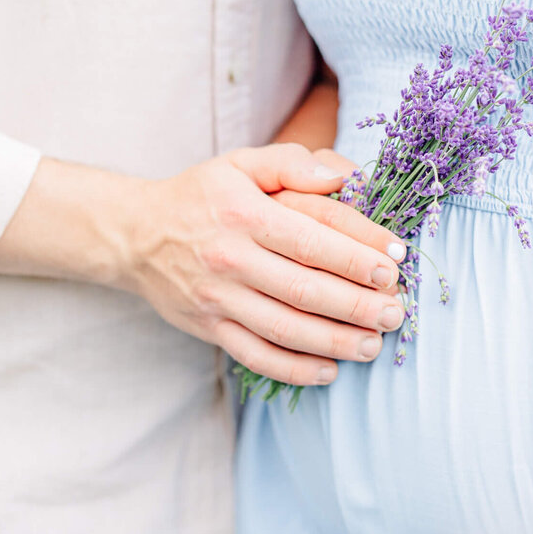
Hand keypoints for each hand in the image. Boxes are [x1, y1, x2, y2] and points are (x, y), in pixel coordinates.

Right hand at [117, 144, 406, 385]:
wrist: (135, 235)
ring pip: (286, 328)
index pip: (313, 238)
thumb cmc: (201, 196)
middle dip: (359, 304)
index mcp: (244, 213)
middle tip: (397, 311)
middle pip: (306, 288)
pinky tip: (330, 371)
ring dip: (336, 341)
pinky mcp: (210, 329)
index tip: (397, 263)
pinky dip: (295, 369)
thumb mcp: (240, 163)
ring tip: (375, 345)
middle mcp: (231, 258)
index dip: (360, 254)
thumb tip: (343, 175)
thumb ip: (291, 162)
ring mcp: (219, 298)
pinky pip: (256, 356)